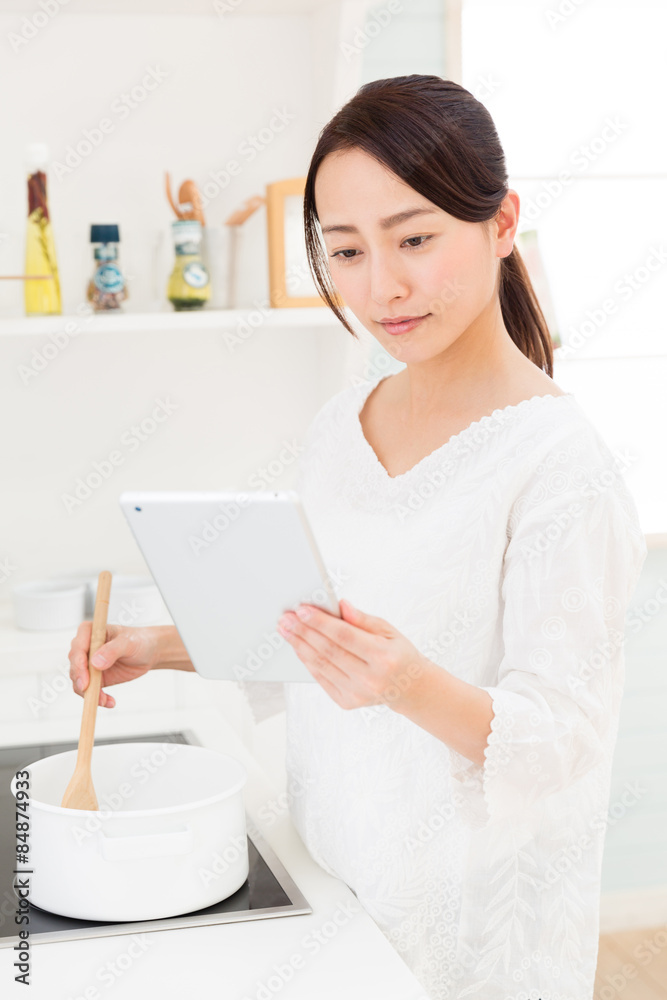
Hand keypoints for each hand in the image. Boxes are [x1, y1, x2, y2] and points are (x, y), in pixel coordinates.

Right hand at [68, 621, 160, 708]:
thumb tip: (95, 663)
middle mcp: (84, 647)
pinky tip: (110, 702)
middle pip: (75, 667)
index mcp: (88, 631)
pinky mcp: (92, 677)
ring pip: (79, 682)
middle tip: (95, 696)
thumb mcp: (128, 643)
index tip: (85, 681)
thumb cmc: (138, 641)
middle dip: (83, 683)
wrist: (147, 652)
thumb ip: (112, 650)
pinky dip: (97, 698)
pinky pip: (88, 691)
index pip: (77, 649)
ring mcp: (87, 663)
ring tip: (107, 701)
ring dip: (90, 694)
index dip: (79, 666)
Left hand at [277, 599, 430, 710]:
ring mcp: (357, 693)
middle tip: (285, 618)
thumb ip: (362, 619)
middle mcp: (370, 678)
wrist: (409, 688)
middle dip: (303, 632)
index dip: (320, 622)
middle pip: (328, 651)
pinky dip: (307, 661)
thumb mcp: (389, 631)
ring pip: (321, 665)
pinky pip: (321, 678)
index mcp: (383, 657)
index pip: (344, 636)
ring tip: (286, 630)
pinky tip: (298, 647)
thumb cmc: (398, 654)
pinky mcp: (347, 702)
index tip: (301, 610)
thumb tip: (340, 605)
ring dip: (299, 646)